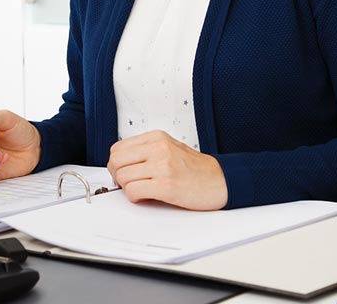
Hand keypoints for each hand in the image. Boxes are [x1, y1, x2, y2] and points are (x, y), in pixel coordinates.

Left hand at [106, 130, 227, 209]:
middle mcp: (158, 148)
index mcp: (157, 138)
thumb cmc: (196, 169)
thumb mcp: (170, 148)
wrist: (221, 181)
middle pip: (116, 162)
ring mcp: (163, 166)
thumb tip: (121, 163)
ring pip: (122, 177)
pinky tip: (148, 196)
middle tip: (130, 183)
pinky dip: (136, 197)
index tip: (125, 172)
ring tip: (143, 190)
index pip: (117, 148)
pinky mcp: (166, 185)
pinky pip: (133, 192)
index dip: (117, 164)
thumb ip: (146, 151)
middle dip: (118, 176)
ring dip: (128, 188)